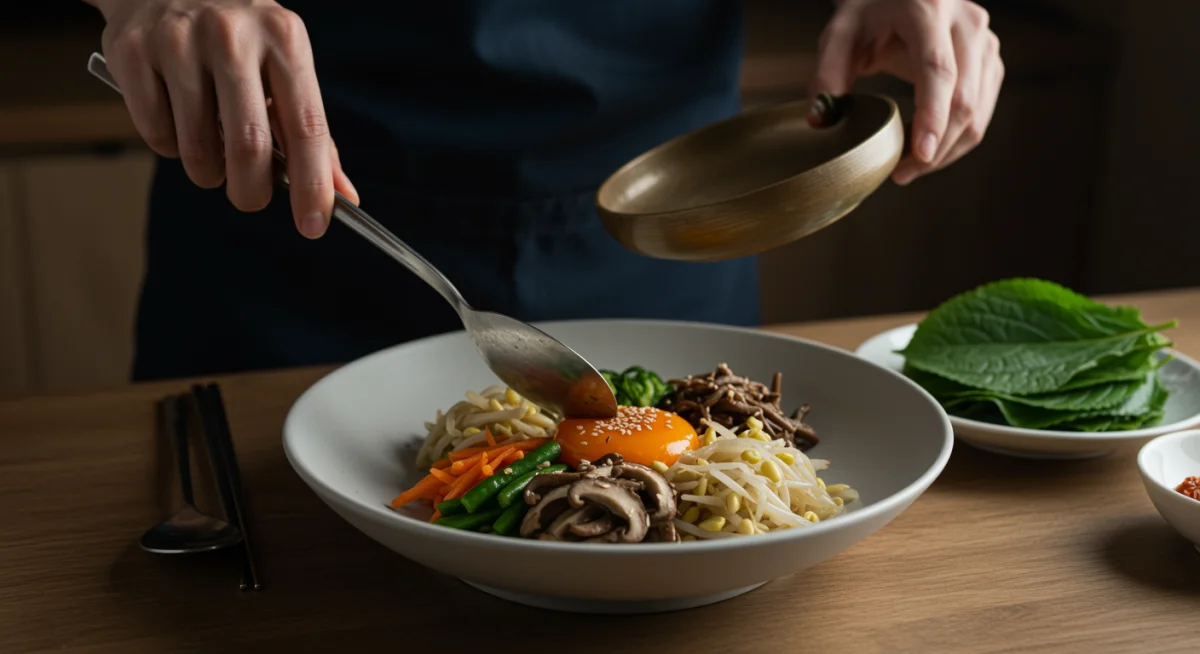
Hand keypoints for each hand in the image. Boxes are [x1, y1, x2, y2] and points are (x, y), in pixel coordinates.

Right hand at [95, 0, 357, 237]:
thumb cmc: (240, 39)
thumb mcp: (284, 68)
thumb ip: (312, 134)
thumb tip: (343, 197)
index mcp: (285, 38)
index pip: (307, 128)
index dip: (311, 185)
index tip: (313, 226)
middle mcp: (233, 34)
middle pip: (248, 147)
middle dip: (251, 191)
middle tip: (249, 198)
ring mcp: (179, 39)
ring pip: (197, 149)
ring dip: (207, 172)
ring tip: (210, 152)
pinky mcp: (132, 50)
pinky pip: (157, 134)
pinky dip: (170, 146)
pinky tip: (176, 119)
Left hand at [807, 0, 1003, 184]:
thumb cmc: (867, 14)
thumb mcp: (839, 34)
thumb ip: (826, 74)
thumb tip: (819, 120)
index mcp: (929, 10)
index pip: (938, 70)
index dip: (932, 116)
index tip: (920, 155)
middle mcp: (968, 23)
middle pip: (964, 98)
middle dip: (936, 147)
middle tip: (900, 174)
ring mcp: (986, 42)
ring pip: (978, 112)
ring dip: (946, 150)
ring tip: (907, 167)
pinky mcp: (990, 61)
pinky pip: (982, 112)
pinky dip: (955, 139)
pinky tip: (924, 149)